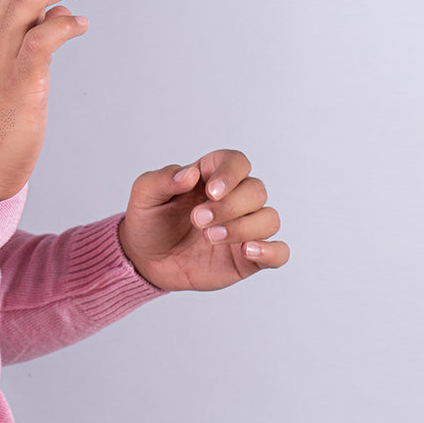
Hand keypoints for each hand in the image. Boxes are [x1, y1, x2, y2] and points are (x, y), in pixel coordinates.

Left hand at [118, 149, 288, 291]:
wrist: (146, 259)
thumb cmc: (149, 220)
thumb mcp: (144, 195)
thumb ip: (163, 179)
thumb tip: (189, 173)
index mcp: (212, 176)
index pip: (237, 162)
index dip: (230, 173)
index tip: (211, 191)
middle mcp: (235, 198)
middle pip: (256, 191)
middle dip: (229, 206)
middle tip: (197, 220)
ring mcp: (245, 227)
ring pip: (269, 219)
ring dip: (243, 227)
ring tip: (210, 237)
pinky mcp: (249, 258)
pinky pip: (279, 252)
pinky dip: (271, 251)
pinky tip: (247, 251)